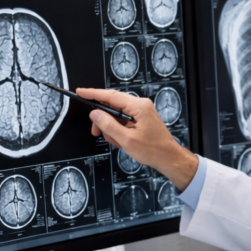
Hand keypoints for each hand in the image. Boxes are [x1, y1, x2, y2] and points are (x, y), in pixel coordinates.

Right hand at [78, 87, 198, 190]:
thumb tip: (95, 114)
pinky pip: (124, 119)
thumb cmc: (154, 150)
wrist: (169, 158)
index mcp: (139, 106)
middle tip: (96, 130)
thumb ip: (109, 125)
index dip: (93, 94)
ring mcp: (142, 111)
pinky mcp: (142, 118)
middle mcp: (141, 105)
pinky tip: (119, 140)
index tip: (81, 92)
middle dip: (102, 118)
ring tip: (113, 140)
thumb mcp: (127, 139)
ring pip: (117, 113)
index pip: (111, 96)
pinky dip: (118, 128)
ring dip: (110, 126)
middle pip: (113, 104)